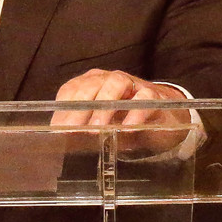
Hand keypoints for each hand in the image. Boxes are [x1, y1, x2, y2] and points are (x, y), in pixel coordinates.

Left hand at [50, 69, 192, 153]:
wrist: (163, 116)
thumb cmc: (124, 120)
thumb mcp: (101, 126)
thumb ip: (83, 130)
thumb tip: (62, 142)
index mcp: (91, 83)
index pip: (72, 90)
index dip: (63, 109)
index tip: (58, 129)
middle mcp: (109, 79)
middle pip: (91, 85)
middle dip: (79, 108)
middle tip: (73, 131)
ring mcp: (132, 84)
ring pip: (116, 84)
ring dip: (104, 106)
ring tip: (97, 129)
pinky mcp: (154, 95)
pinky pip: (143, 97)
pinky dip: (134, 111)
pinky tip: (127, 127)